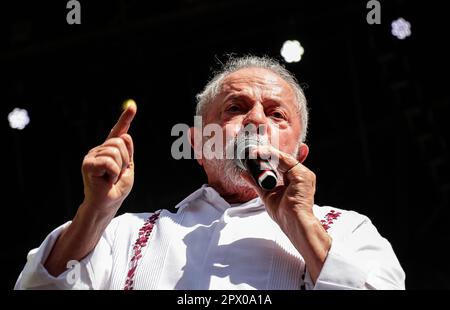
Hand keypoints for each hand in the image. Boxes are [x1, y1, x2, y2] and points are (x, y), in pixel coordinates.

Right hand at [81, 103, 136, 211]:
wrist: (107, 204)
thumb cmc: (116, 189)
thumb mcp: (127, 168)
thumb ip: (128, 152)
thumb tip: (126, 134)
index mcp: (110, 150)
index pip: (118, 132)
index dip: (125, 118)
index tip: (133, 107)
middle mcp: (99, 150)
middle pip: (120, 142)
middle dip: (125, 159)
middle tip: (118, 174)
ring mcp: (92, 156)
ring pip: (116, 151)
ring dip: (119, 167)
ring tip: (111, 178)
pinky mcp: (88, 164)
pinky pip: (109, 162)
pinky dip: (113, 173)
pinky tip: (106, 180)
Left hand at [242, 145, 330, 282]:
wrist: (293, 223)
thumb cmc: (284, 214)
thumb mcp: (266, 194)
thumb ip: (257, 183)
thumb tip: (245, 174)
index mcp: (294, 180)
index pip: (280, 164)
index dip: (267, 158)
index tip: (254, 155)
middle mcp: (300, 175)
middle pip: (281, 160)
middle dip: (266, 154)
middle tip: (252, 151)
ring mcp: (303, 174)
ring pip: (283, 158)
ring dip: (267, 153)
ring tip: (254, 152)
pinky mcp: (302, 175)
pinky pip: (285, 161)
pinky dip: (273, 156)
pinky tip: (262, 154)